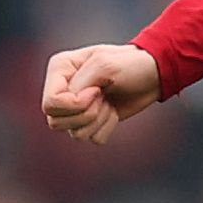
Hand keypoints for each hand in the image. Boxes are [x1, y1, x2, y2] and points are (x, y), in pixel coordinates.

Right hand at [41, 44, 162, 145]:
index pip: (50, 102)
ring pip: (73, 133)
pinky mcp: (90, 122)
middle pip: (55, 122)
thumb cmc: (130, 64)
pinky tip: (113, 110)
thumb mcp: (104, 65)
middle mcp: (63, 89)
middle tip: (103, 97)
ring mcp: (75, 108)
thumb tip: (73, 105)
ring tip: (109, 102)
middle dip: (86, 114)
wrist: (152, 74)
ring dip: (98, 120)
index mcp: (60, 69)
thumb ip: (81, 84)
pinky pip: (91, 138)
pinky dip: (106, 127)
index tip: (96, 90)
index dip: (73, 104)